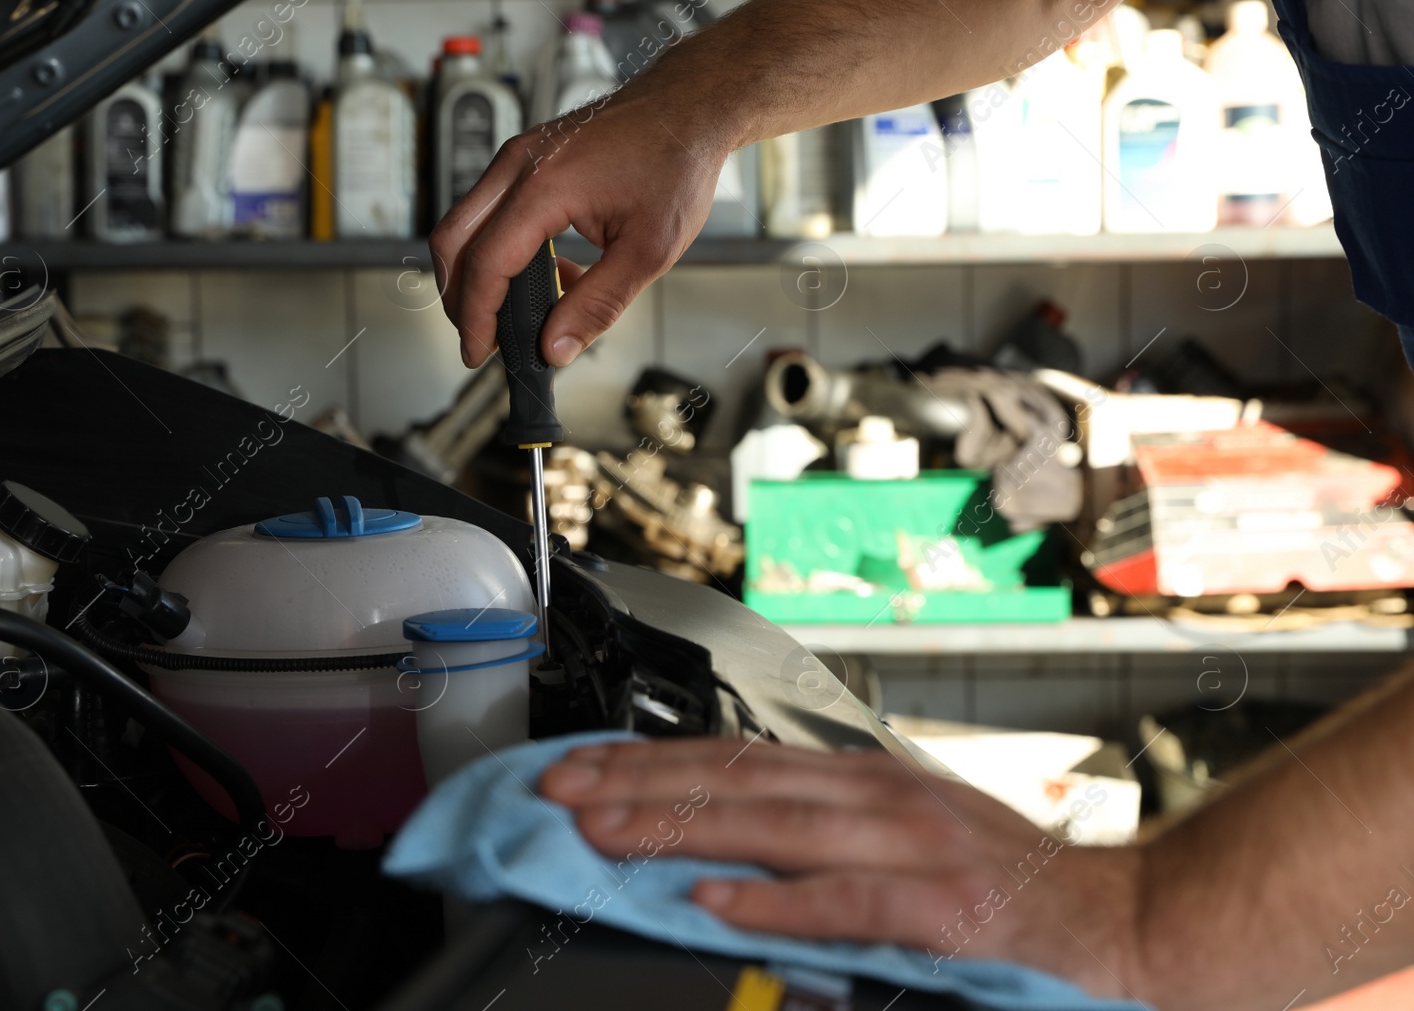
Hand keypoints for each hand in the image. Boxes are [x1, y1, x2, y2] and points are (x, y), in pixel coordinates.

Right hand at [430, 87, 728, 367]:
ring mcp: (518, 156)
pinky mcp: (526, 157)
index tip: (478, 353)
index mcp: (544, 185)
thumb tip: (555, 348)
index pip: (486, 263)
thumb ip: (597, 304)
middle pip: (454, 241)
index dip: (476, 318)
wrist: (687, 107)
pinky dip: (500, 248)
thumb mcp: (649, 250)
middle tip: (482, 340)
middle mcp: (518, 164)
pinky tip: (544, 276)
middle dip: (459, 299)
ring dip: (477, 274)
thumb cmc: (676, 163)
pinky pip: (492, 208)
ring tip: (510, 316)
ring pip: (466, 224)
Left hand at [539, 738, 1146, 1001]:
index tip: (581, 768)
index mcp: (866, 780)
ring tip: (602, 834)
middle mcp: (881, 798)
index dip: (651, 762)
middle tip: (557, 792)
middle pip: (736, 782)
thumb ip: (823, 839)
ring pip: (773, 827)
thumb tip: (727, 855)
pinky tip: (715, 903)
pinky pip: (844, 902)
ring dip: (678, 829)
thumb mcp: (908, 838)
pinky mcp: (943, 911)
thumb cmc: (1010, 884)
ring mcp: (913, 849)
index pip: (735, 758)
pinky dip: (775, 900)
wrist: (1124, 922)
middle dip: (636, 786)